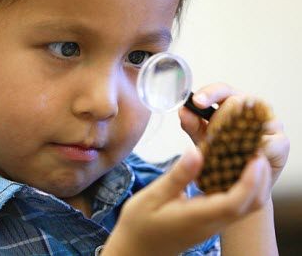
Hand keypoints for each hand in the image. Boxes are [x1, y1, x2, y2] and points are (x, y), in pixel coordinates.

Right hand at [102, 148, 271, 255]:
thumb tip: (197, 152)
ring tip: (246, 154)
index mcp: (197, 217)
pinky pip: (235, 204)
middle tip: (254, 149)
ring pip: (246, 206)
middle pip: (249, 206)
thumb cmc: (140, 224)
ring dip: (253, 182)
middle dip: (259, 178)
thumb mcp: (152, 196)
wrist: (136, 249)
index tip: (254, 157)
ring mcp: (213, 224)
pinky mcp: (211, 221)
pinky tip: (231, 167)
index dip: (249, 181)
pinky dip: (242, 186)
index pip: (233, 202)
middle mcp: (211, 223)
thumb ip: (177, 176)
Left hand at [178, 83, 289, 186]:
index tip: (196, 102)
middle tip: (209, 138)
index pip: (221, 89)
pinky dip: (249, 153)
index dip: (208, 94)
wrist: (241, 180)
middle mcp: (254, 106)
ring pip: (248, 123)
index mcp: (233, 99)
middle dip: (217, 122)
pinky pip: (263, 144)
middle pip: (234, 103)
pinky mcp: (281, 141)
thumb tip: (183, 111)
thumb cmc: (223, 152)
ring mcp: (270, 122)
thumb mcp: (202, 138)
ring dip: (232, 139)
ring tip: (223, 151)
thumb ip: (192, 124)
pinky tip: (241, 158)